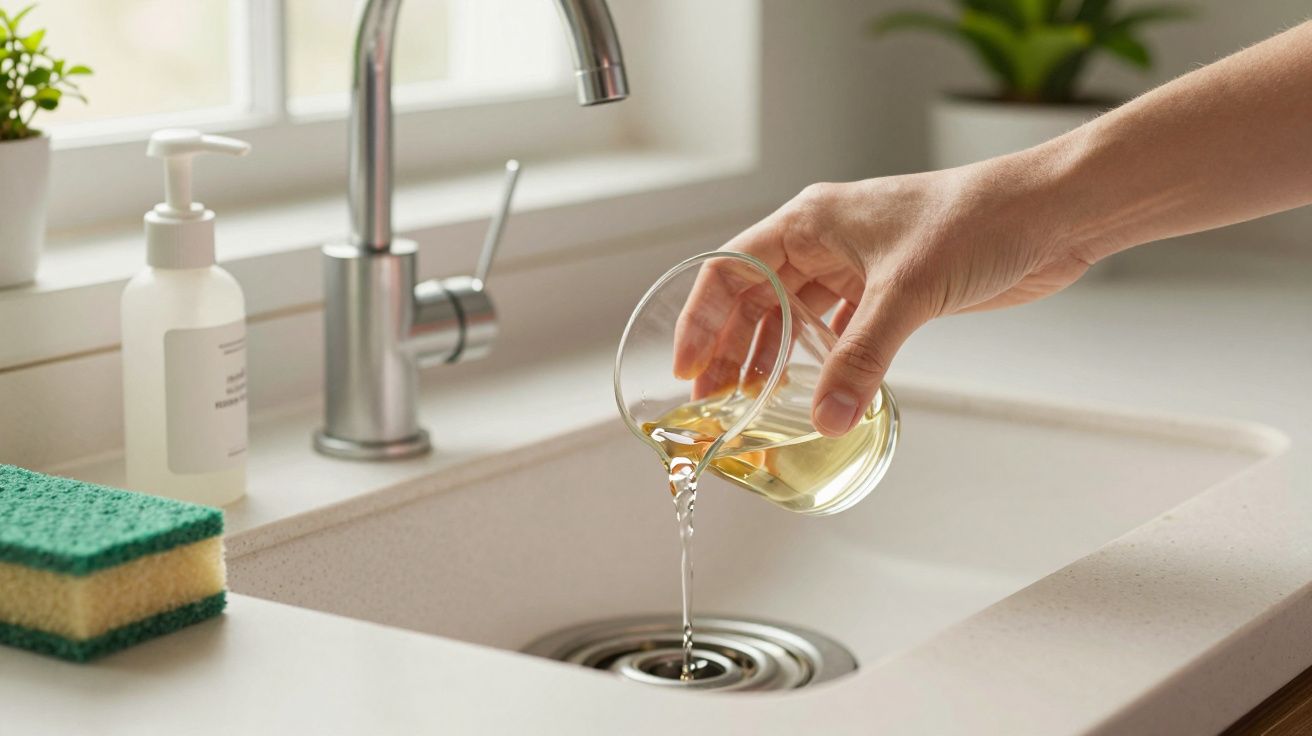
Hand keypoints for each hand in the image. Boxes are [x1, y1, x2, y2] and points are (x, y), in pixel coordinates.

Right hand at [673, 162, 1094, 435]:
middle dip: (731, 347)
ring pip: (794, 316)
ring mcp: (857, 269)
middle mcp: (825, 244)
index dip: (703, 319)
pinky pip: (836, 331)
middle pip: (756, 298)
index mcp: (810, 222)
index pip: (732, 270)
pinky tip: (810, 389)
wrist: (1048, 216)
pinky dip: (818, 360)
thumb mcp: (906, 292)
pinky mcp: (890, 293)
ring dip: (771, 356)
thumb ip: (862, 358)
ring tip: (748, 400)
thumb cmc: (976, 220)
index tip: (689, 365)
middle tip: (712, 398)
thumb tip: (830, 416)